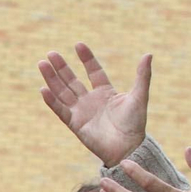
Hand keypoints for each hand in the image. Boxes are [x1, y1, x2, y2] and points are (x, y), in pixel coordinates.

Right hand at [38, 44, 150, 167]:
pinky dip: (51, 100)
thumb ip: (142, 76)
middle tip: (51, 53)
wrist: (127, 147)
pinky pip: (60, 110)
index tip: (78, 44)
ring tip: (42, 64)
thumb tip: (148, 54)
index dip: (86, 59)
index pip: (93, 71)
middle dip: (61, 67)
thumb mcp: (139, 96)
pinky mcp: (74, 124)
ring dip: (52, 79)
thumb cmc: (135, 124)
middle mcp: (90, 100)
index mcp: (105, 92)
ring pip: (62, 92)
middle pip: (72, 80)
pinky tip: (43, 89)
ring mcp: (81, 112)